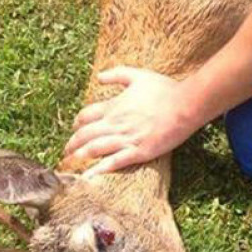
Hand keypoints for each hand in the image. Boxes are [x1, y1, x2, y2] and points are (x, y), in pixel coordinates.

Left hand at [63, 66, 199, 172]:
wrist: (185, 105)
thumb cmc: (165, 90)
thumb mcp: (139, 75)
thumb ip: (117, 75)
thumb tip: (99, 77)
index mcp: (115, 106)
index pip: (86, 116)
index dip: (77, 123)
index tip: (75, 129)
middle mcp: (116, 123)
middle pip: (85, 135)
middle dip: (72, 144)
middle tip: (66, 152)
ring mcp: (127, 138)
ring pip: (95, 149)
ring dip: (80, 156)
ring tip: (70, 163)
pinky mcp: (139, 151)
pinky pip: (114, 162)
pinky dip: (99, 170)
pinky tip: (88, 177)